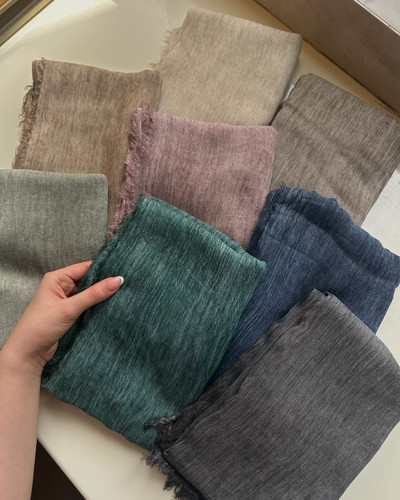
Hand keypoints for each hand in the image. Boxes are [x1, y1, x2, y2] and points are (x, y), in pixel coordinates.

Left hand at [1, 261, 122, 377]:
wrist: (28, 354)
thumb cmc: (40, 327)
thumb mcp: (69, 309)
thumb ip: (93, 294)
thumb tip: (116, 280)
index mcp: (57, 278)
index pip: (84, 267)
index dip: (103, 269)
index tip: (121, 272)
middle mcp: (61, 286)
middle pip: (88, 280)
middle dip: (104, 283)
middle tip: (125, 284)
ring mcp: (66, 300)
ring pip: (89, 293)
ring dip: (101, 296)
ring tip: (122, 294)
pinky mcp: (70, 313)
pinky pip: (87, 305)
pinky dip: (97, 306)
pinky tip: (110, 306)